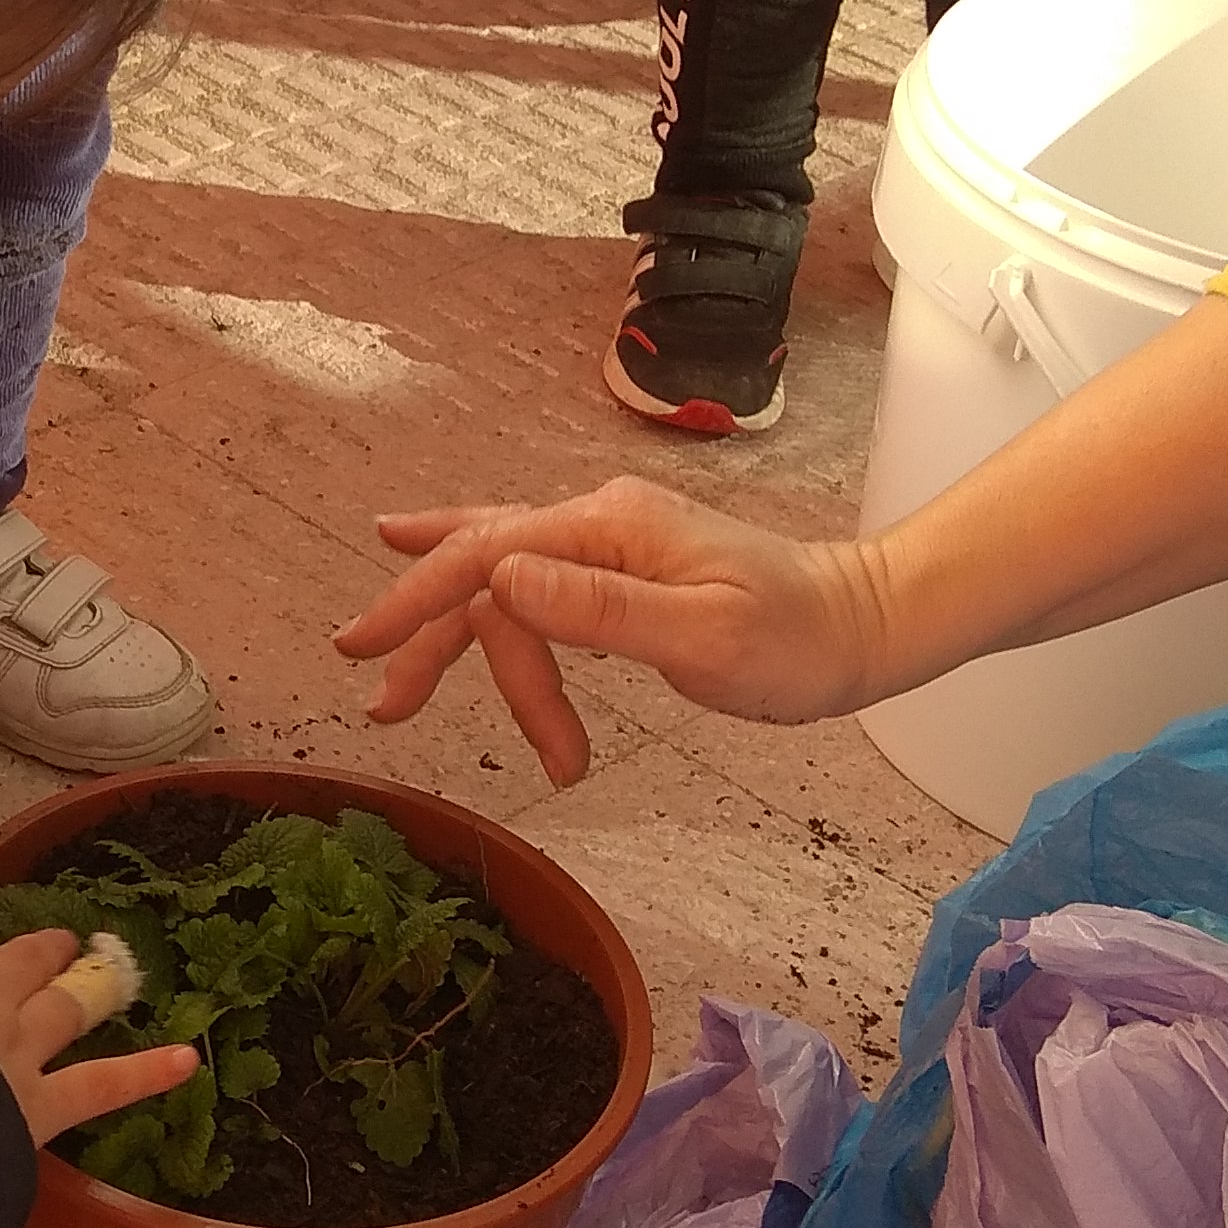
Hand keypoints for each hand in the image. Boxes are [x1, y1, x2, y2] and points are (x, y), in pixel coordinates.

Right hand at [0, 916, 200, 1145]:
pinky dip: (148, 1073)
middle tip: (53, 945)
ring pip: (63, 1006)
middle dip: (36, 950)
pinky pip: (104, 1085)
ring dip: (86, 988)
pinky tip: (186, 1061)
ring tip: (108, 974)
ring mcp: (17, 1048)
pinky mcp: (43, 1104)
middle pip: (17, 959)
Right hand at [330, 480, 892, 785]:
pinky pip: (524, 574)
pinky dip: (472, 587)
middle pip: (483, 571)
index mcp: (610, 529)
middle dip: (431, 640)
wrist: (859, 627)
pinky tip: (419, 553)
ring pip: (499, 580)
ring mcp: (605, 540)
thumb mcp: (705, 638)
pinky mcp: (615, 568)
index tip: (368, 652)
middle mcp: (597, 521)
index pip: (488, 556)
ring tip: (405, 700)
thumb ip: (601, 611)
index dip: (421, 602)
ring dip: (461, 648)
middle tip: (386, 707)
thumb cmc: (795, 643)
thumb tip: (502, 584)